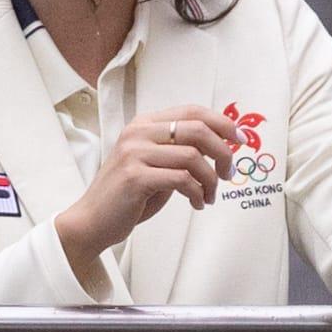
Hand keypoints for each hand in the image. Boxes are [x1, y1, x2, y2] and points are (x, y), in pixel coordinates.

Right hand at [54, 106, 237, 274]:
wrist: (92, 220)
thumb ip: (178, 151)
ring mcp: (134, 154)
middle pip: (198, 130)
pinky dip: (197, 193)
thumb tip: (219, 145)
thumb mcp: (154, 164)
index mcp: (143, 125)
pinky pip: (182, 179)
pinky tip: (196, 202)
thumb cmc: (127, 195)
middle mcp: (138, 133)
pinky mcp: (135, 177)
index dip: (222, 123)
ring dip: (211, 180)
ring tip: (209, 195)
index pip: (192, 111)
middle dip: (223, 153)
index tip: (239, 139)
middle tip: (228, 173)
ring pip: (193, 157)